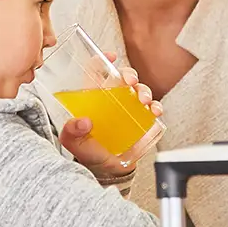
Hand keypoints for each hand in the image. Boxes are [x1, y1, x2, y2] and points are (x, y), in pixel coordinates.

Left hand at [58, 56, 159, 182]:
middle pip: (122, 76)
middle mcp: (112, 99)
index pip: (97, 72)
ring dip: (144, 90)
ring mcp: (129, 108)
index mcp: (94, 98)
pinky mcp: (142, 120)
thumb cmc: (89, 152)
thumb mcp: (74, 142)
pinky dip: (156, 106)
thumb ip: (71, 132)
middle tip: (130, 81)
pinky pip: (152, 108)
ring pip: (140, 89)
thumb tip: (82, 122)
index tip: (110, 56)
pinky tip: (155, 110)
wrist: (107, 170)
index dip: (102, 60)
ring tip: (143, 99)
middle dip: (129, 73)